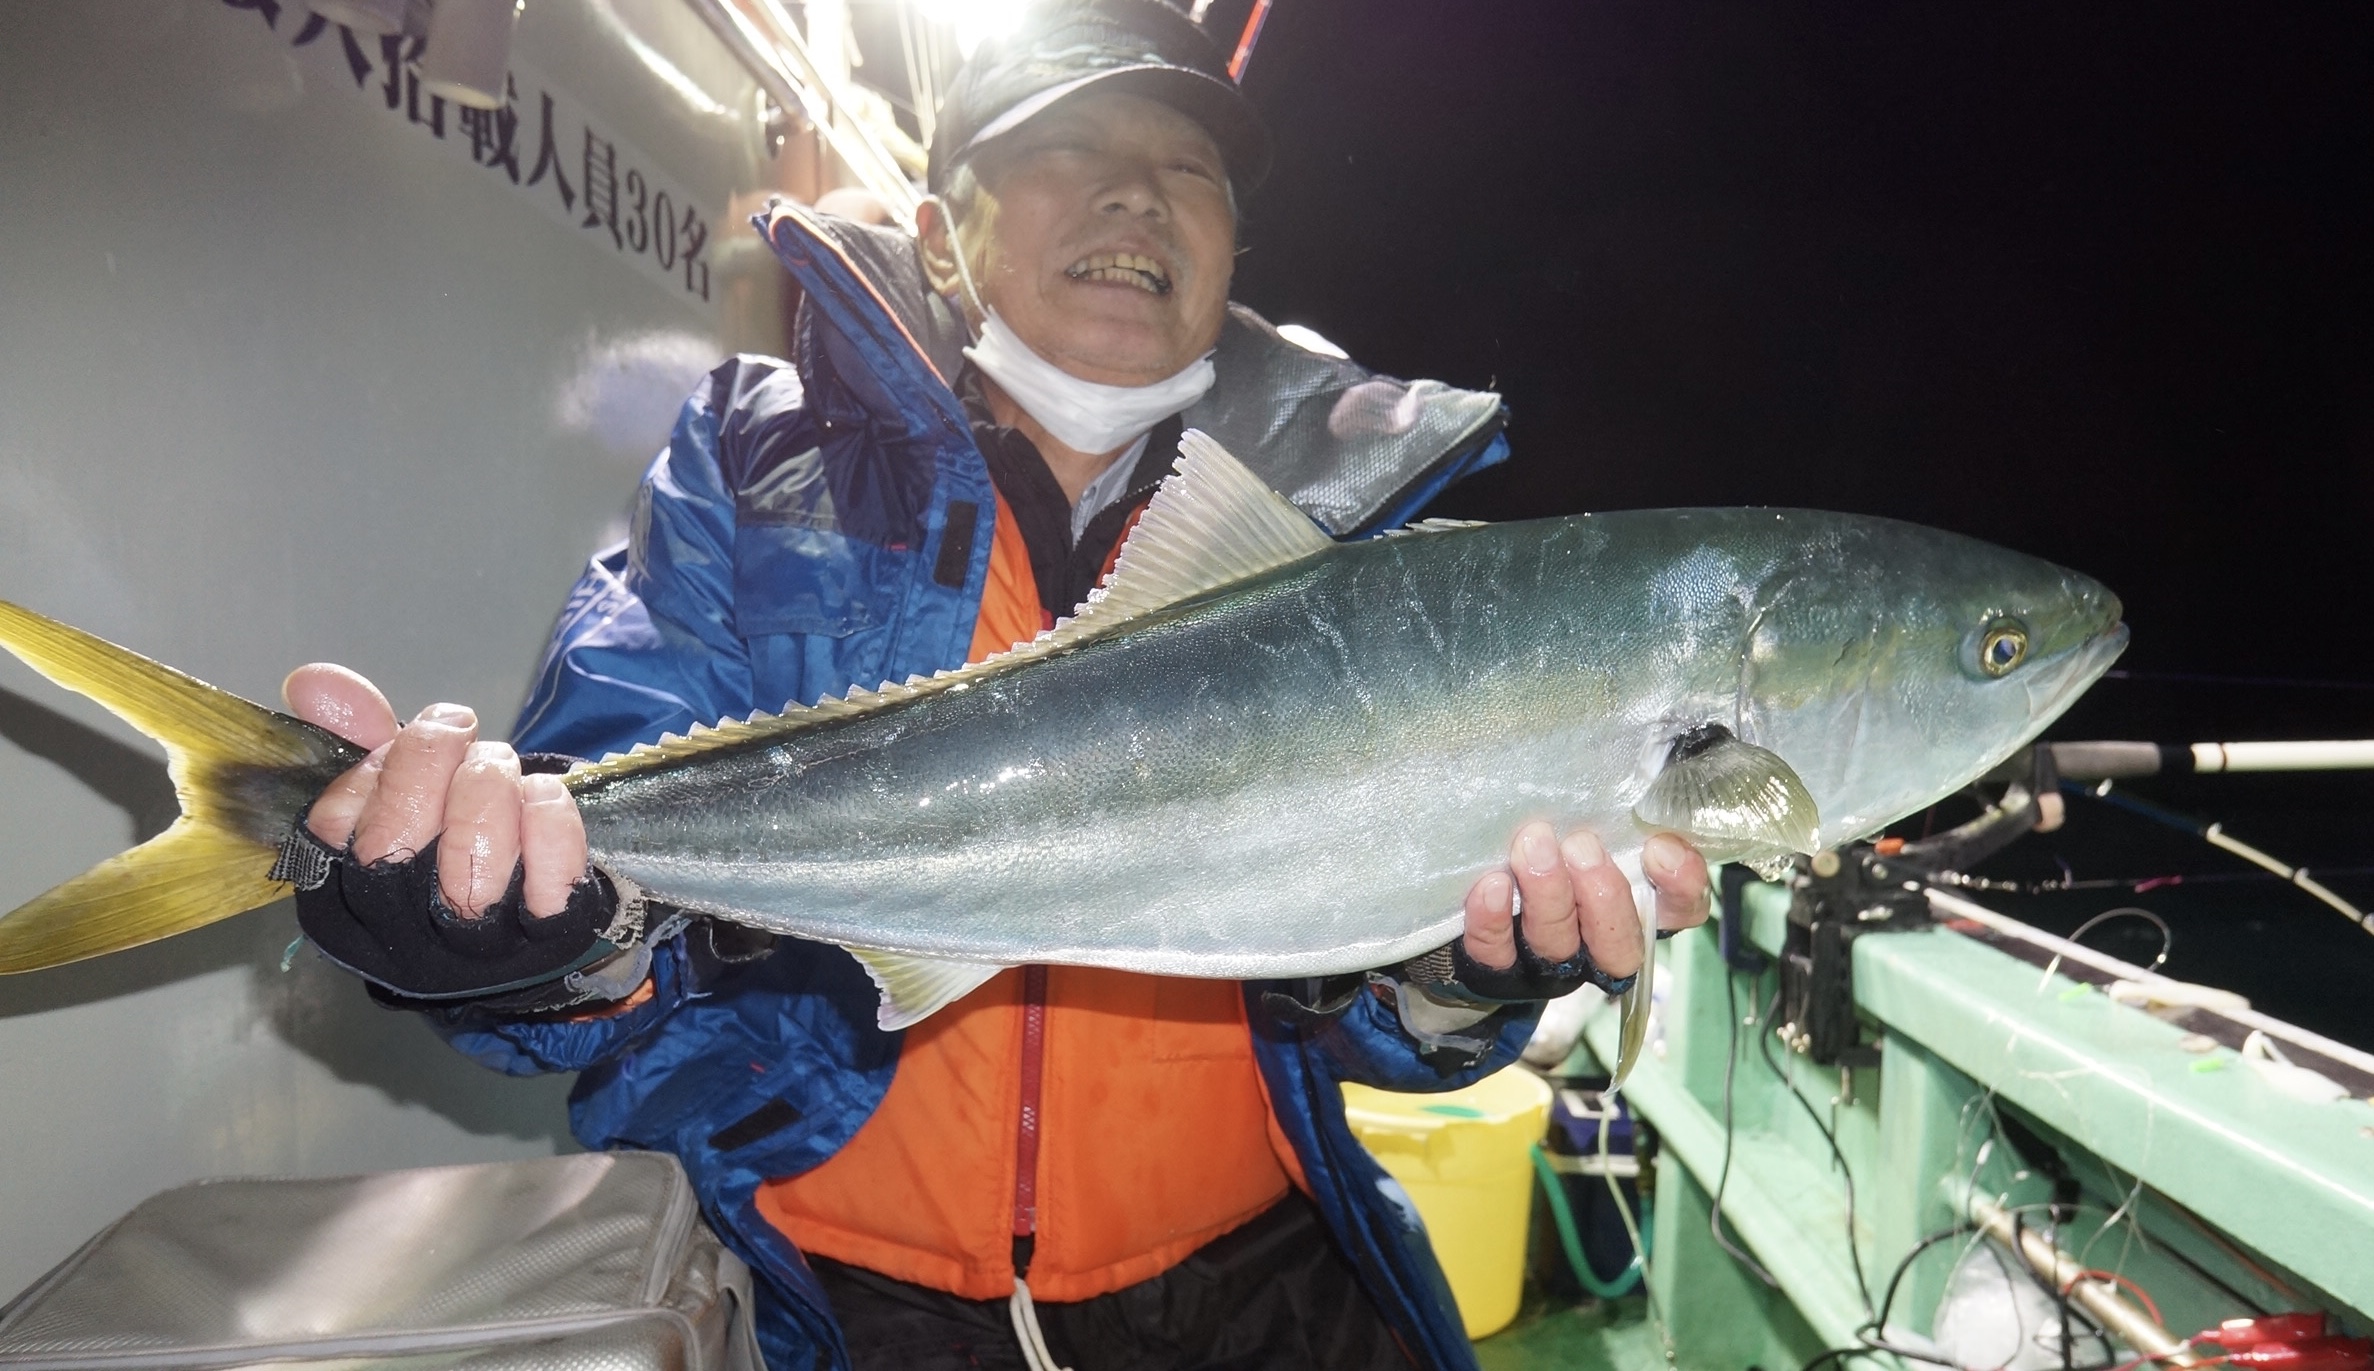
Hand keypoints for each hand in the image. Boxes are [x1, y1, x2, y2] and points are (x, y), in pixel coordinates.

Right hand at [284, 664, 586, 918]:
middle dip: (426, 761)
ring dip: (487, 785)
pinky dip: (548, 821)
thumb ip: (361, 734)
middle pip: (392, 846)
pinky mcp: (552, 938)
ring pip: (470, 868)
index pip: (332, 825)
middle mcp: (402, 932)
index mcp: (347, 896)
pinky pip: (549, 880)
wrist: (540, 925)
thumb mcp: (405, 789)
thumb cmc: (455, 844)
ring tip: (498, 762)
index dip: (369, 768)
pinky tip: (542, 793)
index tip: (397, 744)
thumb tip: (313, 681)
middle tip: (456, 726)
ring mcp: (478, 944)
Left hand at [1460, 825, 1709, 981]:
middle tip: (1582, 845)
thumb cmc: (1542, 841)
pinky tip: (1492, 885)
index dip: (1680, 888)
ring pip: (1558, 945)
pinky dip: (1494, 920)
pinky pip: (1496, 952)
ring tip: (1533, 845)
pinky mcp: (1491, 967)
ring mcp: (1543, 963)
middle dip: (1605, 896)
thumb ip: (1610, 802)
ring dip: (1549, 895)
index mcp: (1631, 909)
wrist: (1462, 898)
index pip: (1677, 911)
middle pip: (1619, 946)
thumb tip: (1642, 749)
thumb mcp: (1581, 817)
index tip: (1661, 849)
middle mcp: (1594, 945)